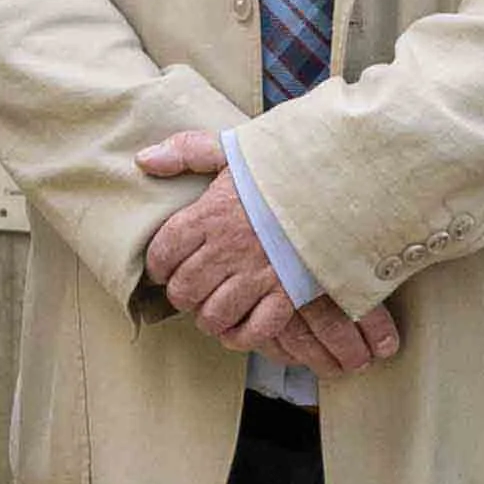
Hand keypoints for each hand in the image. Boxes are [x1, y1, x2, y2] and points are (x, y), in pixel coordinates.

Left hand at [130, 134, 395, 374]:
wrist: (339, 181)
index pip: (163, 253)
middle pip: (184, 290)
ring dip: (208, 316)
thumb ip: (186, 152)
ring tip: (213, 308)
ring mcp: (257, 276)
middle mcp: (228, 250)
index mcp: (209, 215)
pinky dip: (241, 335)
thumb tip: (144, 160)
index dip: (159, 266)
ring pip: (213, 315)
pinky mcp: (287, 294)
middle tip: (190, 289)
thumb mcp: (232, 148)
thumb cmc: (283, 166)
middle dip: (182, 294)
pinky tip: (238, 326)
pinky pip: (254, 330)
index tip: (167, 266)